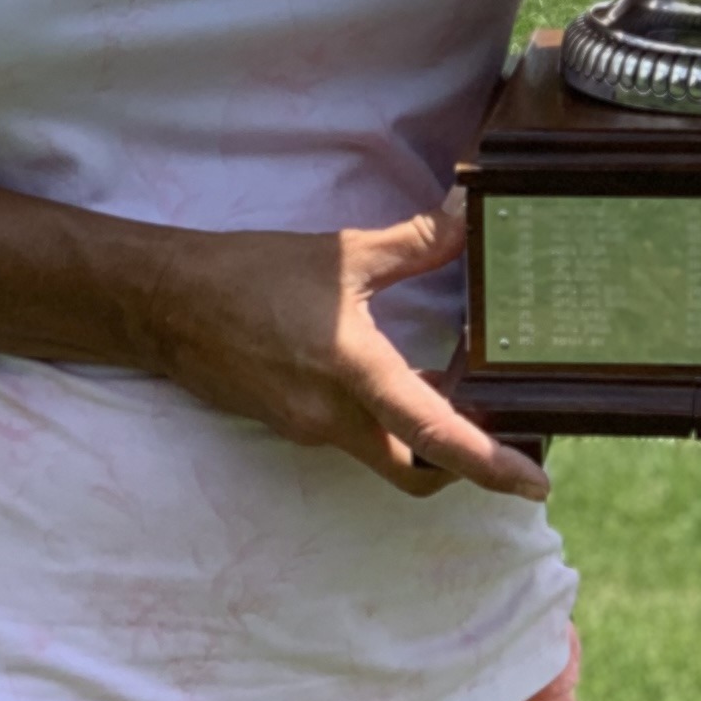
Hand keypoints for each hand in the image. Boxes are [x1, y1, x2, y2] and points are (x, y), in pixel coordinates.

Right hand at [142, 212, 549, 502]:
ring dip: (424, 434)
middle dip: (464, 466)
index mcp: (353, 373)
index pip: (434, 435)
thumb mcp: (339, 253)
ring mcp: (307, 427)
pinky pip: (353, 434)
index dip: (491, 466)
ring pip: (385, 452)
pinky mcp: (288, 423)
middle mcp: (332, 418)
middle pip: (417, 471)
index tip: (536, 484)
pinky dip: (384, 418)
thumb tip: (470, 216)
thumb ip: (413, 244)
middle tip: (505, 434)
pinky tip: (395, 374)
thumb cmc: (249, 273)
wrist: (163, 302)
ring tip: (457, 386)